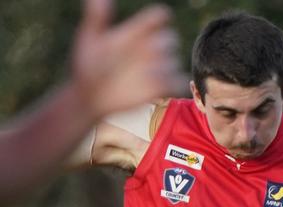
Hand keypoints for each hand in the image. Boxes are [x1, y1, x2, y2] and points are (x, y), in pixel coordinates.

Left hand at [71, 0, 185, 118]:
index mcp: (137, 33)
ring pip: (173, 61)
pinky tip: (157, 86)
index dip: (159, 17)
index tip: (158, 18)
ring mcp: (157, 69)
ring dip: (164, 65)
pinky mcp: (163, 88)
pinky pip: (178, 82)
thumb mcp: (90, 40)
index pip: (156, 18)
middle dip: (164, 43)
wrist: (91, 96)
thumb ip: (96, 18)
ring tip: (145, 72)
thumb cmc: (89, 66)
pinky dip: (173, 82)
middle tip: (148, 51)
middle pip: (170, 39)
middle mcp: (150, 49)